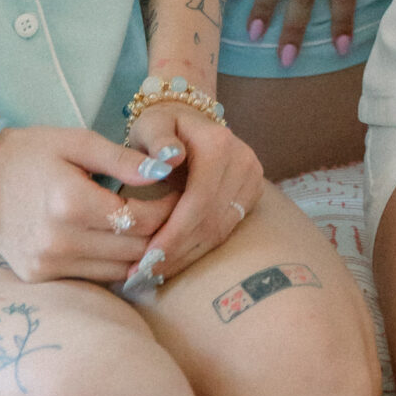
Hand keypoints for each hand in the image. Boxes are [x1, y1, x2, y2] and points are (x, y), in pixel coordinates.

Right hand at [0, 122, 178, 284]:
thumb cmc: (34, 152)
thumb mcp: (79, 142)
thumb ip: (124, 159)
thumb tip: (165, 169)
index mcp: (69, 203)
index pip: (139, 219)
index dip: (168, 208)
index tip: (179, 193)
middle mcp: (58, 242)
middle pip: (133, 250)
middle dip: (161, 232)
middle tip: (175, 211)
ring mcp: (46, 265)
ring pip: (117, 271)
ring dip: (141, 252)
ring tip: (153, 225)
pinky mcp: (39, 277)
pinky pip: (93, 277)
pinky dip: (113, 263)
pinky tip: (123, 241)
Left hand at [122, 105, 263, 285]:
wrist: (189, 120)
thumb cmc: (162, 125)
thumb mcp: (151, 125)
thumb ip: (157, 140)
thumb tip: (170, 158)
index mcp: (219, 144)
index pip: (199, 201)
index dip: (174, 234)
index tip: (145, 259)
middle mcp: (243, 161)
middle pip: (211, 220)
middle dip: (177, 252)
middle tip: (143, 275)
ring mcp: (252, 178)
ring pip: (220, 231)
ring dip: (187, 256)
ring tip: (154, 273)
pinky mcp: (252, 193)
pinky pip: (225, 230)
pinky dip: (198, 249)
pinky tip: (174, 260)